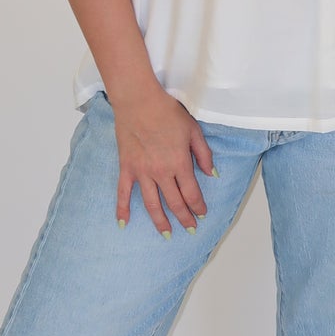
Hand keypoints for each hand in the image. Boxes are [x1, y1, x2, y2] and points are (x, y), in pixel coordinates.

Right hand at [110, 85, 215, 235]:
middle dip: (184, 218)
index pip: (192, 193)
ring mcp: (142, 172)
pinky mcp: (127, 168)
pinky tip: (124, 224)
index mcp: (180, 163)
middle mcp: (161, 172)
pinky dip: (123, 209)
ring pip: (152, 204)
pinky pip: (124, 193)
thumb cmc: (167, 112)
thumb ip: (203, 154)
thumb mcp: (193, 130)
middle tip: (190, 229)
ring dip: (160, 221)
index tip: (202, 214)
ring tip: (167, 234)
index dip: (198, 207)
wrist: (139, 101)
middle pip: (175, 202)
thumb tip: (212, 173)